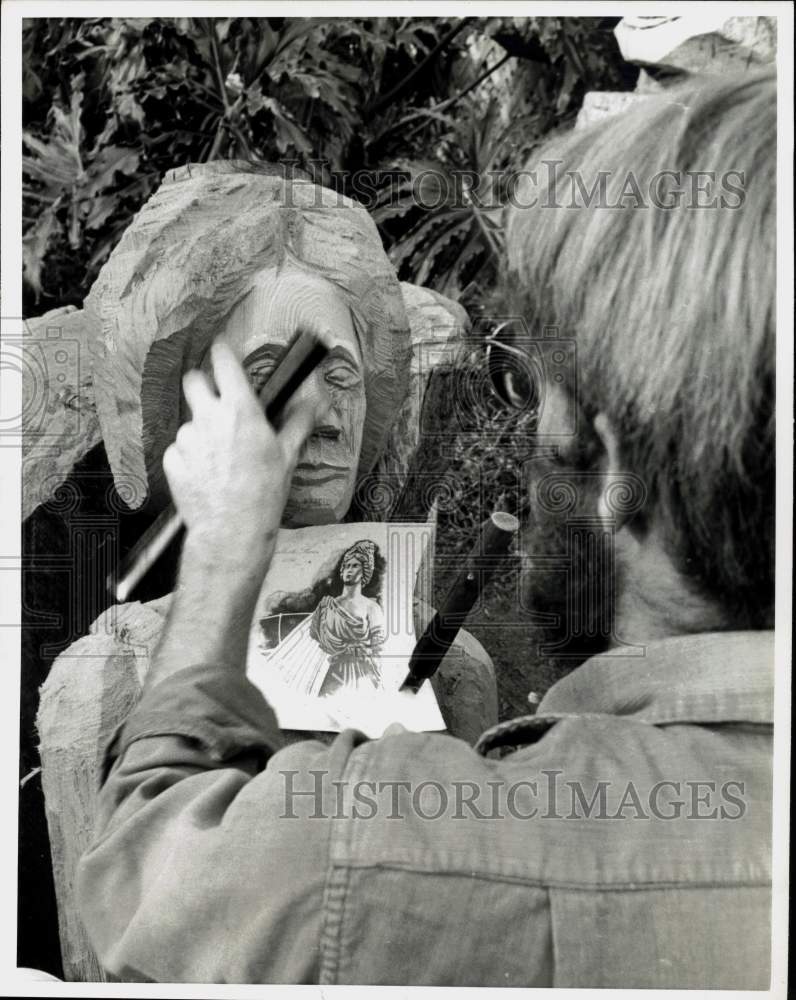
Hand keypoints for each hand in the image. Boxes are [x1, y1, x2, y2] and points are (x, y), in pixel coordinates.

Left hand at [162, 341, 323, 570]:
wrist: (232, 530)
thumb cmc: (263, 494)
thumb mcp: (287, 455)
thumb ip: (299, 421)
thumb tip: (318, 401)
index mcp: (240, 410)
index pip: (223, 362)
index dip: (222, 352)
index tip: (223, 351)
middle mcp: (210, 417)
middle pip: (194, 381)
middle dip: (204, 385)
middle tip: (217, 401)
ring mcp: (187, 438)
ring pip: (190, 420)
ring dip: (202, 430)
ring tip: (220, 457)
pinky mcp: (173, 459)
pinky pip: (180, 448)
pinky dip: (191, 456)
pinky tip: (207, 474)